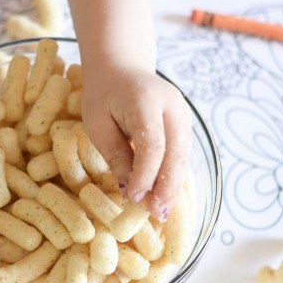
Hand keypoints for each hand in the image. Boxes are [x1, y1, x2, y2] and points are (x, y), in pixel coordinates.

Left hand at [81, 64, 191, 220]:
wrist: (121, 67)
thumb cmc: (103, 96)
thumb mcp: (97, 123)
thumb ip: (115, 154)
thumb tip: (130, 190)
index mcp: (145, 100)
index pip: (152, 144)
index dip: (145, 174)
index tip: (134, 198)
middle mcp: (172, 106)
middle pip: (176, 152)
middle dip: (166, 186)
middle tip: (155, 214)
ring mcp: (182, 114)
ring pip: (183, 156)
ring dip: (173, 186)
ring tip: (161, 212)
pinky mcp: (184, 124)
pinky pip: (181, 154)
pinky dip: (173, 177)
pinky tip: (165, 197)